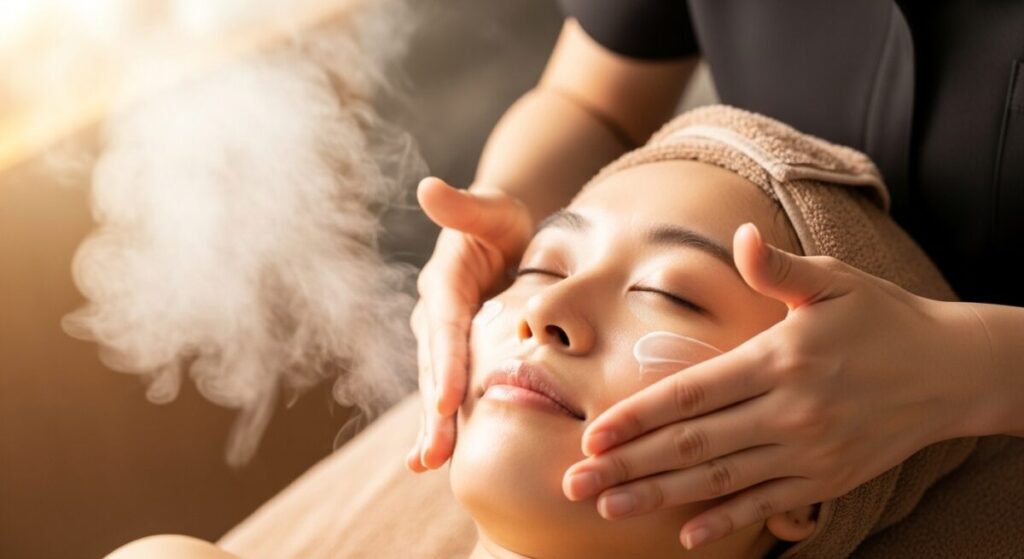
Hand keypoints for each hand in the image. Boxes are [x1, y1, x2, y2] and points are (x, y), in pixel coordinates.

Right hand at [406, 177, 532, 471]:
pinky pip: (450, 393)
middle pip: (436, 369)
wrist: (508, 240)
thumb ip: (464, 206)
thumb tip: (428, 188)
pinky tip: (433, 460)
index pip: (444, 328)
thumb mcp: (492, 209)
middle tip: (433, 454)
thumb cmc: (503, 222)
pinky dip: (442, 424)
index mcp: (445, 284)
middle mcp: (437, 318)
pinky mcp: (458, 357)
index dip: (445, 364)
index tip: (448, 399)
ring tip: (427, 463)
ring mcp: (445, 342)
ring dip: (433, 426)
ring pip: (438, 388)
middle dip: (434, 412)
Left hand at [562, 223, 977, 548]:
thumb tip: (741, 236)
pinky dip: (726, 520)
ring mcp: (809, 451)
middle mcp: (790, 411)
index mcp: (780, 359)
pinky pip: (767, 503)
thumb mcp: (834, 280)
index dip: (638, 416)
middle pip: (693, 443)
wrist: (953, 370)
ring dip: (659, 496)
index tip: (592, 435)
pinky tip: (685, 534)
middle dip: (629, 465)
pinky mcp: (827, 479)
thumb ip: (778, 267)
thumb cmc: (882, 317)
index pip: (692, 393)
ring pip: (719, 479)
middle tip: (575, 482)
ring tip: (608, 507)